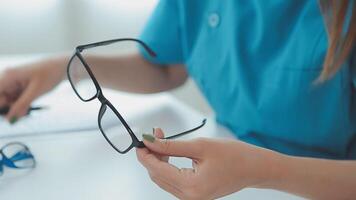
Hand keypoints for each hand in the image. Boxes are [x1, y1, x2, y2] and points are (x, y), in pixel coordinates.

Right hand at [0, 56, 67, 121]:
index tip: (9, 117)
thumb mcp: (36, 92)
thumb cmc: (50, 74)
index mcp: (9, 76)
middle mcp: (8, 77)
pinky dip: (21, 104)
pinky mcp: (21, 85)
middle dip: (9, 109)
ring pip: (9, 100)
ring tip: (26, 111)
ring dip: (16, 108)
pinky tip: (28, 107)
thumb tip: (10, 119)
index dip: (1, 107)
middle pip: (1, 98)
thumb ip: (21, 105)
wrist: (63, 66)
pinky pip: (16, 98)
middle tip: (20, 116)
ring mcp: (14, 81)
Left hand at [136, 129, 278, 199]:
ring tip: (163, 140)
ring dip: (160, 159)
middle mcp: (189, 197)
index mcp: (191, 187)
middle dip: (152, 154)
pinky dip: (169, 166)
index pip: (156, 170)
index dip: (145, 153)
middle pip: (158, 175)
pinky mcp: (195, 193)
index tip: (141, 139)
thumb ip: (171, 145)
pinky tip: (171, 152)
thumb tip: (149, 142)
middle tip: (155, 134)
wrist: (255, 168)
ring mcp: (192, 198)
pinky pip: (174, 180)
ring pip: (164, 178)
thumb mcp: (200, 146)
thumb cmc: (234, 156)